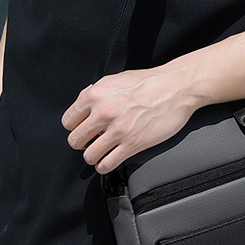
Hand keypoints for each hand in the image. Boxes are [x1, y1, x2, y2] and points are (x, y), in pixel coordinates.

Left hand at [61, 67, 198, 174]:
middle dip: (83, 142)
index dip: (76, 126)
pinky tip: (110, 159)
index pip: (68, 121)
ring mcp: (117, 130)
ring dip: (94, 156)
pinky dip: (105, 165)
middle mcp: (103, 112)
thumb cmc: (149, 82)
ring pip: (88, 155)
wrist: (175, 88)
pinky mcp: (132, 143)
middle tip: (93, 140)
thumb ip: (96, 92)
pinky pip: (106, 164)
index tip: (83, 129)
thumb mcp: (115, 79)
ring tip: (102, 151)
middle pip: (75, 140)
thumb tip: (83, 105)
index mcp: (95, 95)